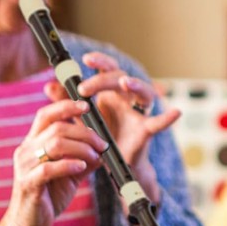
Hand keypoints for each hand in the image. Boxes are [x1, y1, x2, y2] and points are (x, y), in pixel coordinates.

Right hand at [0, 98, 106, 225]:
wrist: (29, 224)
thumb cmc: (49, 194)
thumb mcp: (70, 171)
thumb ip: (84, 157)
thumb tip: (103, 148)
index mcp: (34, 143)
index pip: (46, 115)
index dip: (66, 106)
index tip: (87, 106)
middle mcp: (26, 151)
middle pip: (58, 128)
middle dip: (85, 133)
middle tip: (102, 144)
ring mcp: (24, 167)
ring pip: (55, 144)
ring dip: (81, 148)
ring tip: (94, 157)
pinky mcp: (27, 184)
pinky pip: (49, 168)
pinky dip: (69, 164)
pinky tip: (82, 167)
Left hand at [72, 52, 179, 203]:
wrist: (115, 166)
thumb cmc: (102, 138)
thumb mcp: (82, 119)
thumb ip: (68, 103)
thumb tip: (49, 86)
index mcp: (112, 93)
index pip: (109, 70)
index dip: (100, 61)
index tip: (85, 59)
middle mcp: (128, 99)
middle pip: (122, 77)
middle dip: (103, 79)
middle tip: (84, 88)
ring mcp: (139, 113)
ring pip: (143, 92)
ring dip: (135, 84)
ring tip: (124, 83)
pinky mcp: (146, 131)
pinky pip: (158, 123)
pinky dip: (168, 118)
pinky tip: (176, 112)